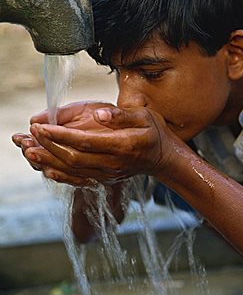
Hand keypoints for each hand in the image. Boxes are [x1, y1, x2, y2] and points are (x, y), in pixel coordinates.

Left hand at [23, 105, 174, 184]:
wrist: (162, 158)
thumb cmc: (153, 133)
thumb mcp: (144, 116)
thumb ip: (121, 116)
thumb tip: (99, 115)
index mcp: (123, 145)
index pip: (86, 142)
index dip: (61, 135)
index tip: (42, 127)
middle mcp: (113, 163)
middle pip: (74, 158)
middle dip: (49, 147)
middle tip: (29, 135)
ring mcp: (108, 174)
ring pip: (73, 171)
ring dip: (49, 162)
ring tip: (28, 152)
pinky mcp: (105, 179)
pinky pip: (79, 180)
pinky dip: (60, 175)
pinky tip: (46, 170)